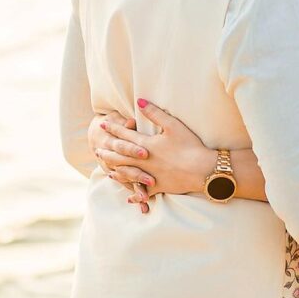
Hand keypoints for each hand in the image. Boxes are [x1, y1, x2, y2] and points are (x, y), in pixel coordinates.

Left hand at [91, 100, 213, 204]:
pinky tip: (128, 196)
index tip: (102, 126)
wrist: (201, 169)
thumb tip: (139, 101)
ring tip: (106, 167)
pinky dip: (134, 193)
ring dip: (115, 169)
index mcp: (146, 144)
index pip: (125, 135)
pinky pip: (142, 191)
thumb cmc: (189, 145)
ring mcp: (149, 174)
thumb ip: (154, 113)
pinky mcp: (158, 186)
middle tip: (97, 149)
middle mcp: (144, 160)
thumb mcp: (173, 125)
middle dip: (108, 151)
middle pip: (121, 155)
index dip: (113, 129)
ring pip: (127, 173)